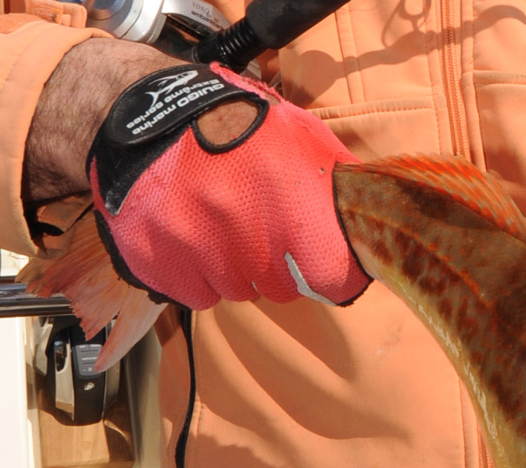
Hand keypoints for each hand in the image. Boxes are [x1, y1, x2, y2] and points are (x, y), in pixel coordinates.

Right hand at [87, 64, 369, 307]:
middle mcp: (241, 222)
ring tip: (221, 221)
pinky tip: (192, 234)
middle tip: (258, 225)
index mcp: (288, 192)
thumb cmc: (235, 125)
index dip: (331, 270)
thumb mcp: (302, 138)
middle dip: (278, 265)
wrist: (149, 115)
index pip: (333, 277)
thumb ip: (340, 185)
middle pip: (283, 290)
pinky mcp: (156, 260)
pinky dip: (197, 274)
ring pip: (238, 292)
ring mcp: (194, 244)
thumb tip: (376, 223)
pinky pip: (197, 295)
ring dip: (235, 268)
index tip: (321, 260)